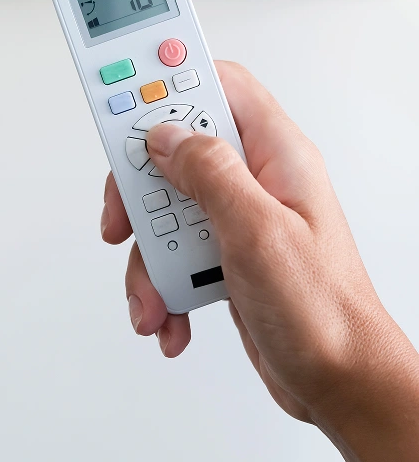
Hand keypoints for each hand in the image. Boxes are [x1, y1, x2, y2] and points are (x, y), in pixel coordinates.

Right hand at [101, 61, 383, 422]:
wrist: (338, 380)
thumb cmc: (322, 311)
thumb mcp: (258, 232)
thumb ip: (209, 174)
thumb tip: (166, 137)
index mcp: (277, 156)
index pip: (218, 87)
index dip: (168, 80)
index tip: (123, 93)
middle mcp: (256, 182)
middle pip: (176, 152)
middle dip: (142, 193)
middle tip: (125, 220)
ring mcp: (239, 221)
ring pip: (167, 212)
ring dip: (151, 258)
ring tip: (158, 298)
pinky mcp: (225, 258)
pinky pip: (176, 256)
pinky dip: (164, 288)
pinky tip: (172, 317)